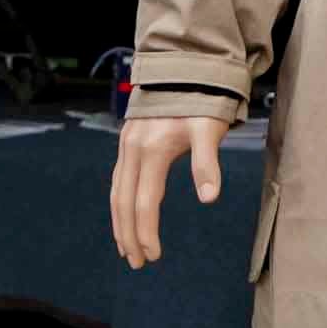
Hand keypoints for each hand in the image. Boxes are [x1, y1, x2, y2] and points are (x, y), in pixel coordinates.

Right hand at [111, 113, 230, 268]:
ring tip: (126, 247)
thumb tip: (208, 199)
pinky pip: (118, 178)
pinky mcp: (129, 140)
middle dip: (128, 235)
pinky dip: (119, 202)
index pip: (143, 203)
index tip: (153, 256)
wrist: (186, 65)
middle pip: (123, 202)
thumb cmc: (202, 98)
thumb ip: (207, 164)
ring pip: (116, 192)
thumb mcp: (210, 129)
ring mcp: (128, 144)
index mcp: (151, 150)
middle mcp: (133, 149)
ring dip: (120, 222)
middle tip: (136, 262)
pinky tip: (124, 214)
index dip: (147, 232)